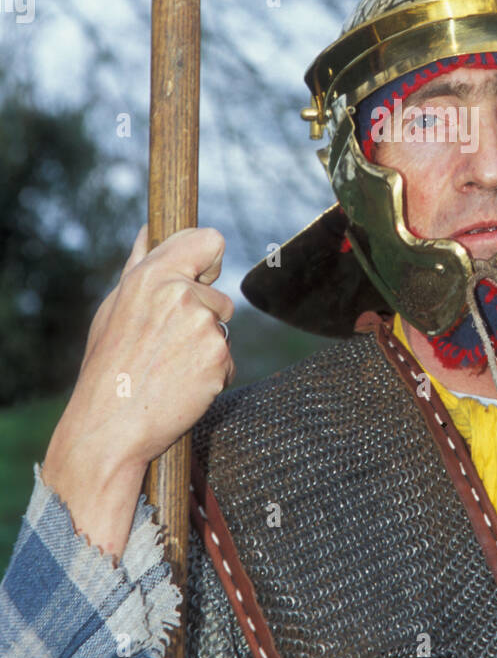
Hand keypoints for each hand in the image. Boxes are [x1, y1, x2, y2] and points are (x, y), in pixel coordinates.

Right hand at [42, 225, 233, 558]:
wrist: (109, 428)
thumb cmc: (108, 368)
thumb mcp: (114, 309)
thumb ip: (139, 266)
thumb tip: (149, 229)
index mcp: (151, 276)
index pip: (209, 239)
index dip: (209, 259)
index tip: (201, 277)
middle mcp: (179, 293)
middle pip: (220, 296)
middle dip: (203, 318)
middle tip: (166, 347)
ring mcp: (203, 325)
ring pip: (223, 329)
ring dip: (207, 349)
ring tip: (169, 368)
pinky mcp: (219, 357)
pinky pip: (227, 360)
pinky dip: (211, 375)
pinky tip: (180, 386)